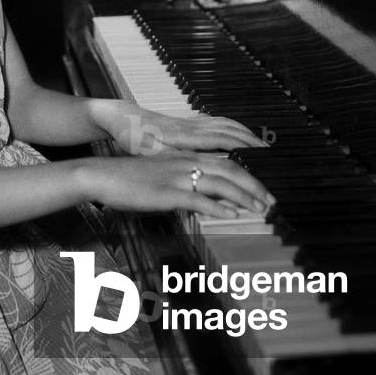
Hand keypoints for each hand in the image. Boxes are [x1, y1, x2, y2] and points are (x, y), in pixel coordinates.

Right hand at [81, 152, 272, 219]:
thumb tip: (210, 202)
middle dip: (255, 186)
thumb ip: (188, 186)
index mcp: (186, 158)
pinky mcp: (166, 192)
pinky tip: (231, 216)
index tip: (266, 192)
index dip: (250, 176)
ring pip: (219, 183)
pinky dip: (217, 207)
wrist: (102, 176)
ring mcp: (176, 177)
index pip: (227, 162)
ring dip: (243, 197)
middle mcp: (185, 163)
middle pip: (230, 169)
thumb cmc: (131, 180)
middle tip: (273, 203)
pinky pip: (197, 198)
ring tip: (260, 210)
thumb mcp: (164, 178)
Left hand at [98, 101, 267, 155]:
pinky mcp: (186, 120)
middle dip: (253, 142)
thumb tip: (197, 171)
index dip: (246, 149)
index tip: (264, 157)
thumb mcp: (150, 154)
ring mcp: (191, 121)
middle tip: (273, 154)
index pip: (224, 141)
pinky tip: (236, 132)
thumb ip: (174, 163)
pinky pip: (216, 121)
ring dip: (245, 132)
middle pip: (230, 131)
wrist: (120, 117)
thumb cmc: (132, 137)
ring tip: (262, 144)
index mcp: (187, 136)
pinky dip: (232, 126)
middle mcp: (193, 126)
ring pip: (225, 123)